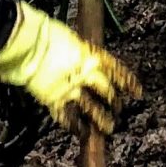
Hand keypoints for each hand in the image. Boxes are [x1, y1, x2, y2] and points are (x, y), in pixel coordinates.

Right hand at [0, 1, 140, 131]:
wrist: (28, 45)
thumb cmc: (46, 34)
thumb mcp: (72, 39)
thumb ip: (82, 53)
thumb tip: (86, 58)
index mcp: (93, 56)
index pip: (117, 72)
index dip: (128, 83)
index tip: (137, 92)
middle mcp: (86, 75)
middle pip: (106, 92)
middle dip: (114, 102)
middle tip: (119, 109)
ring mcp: (71, 90)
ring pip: (92, 110)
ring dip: (101, 120)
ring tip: (108, 128)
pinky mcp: (54, 100)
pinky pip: (68, 118)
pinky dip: (75, 127)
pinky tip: (80, 132)